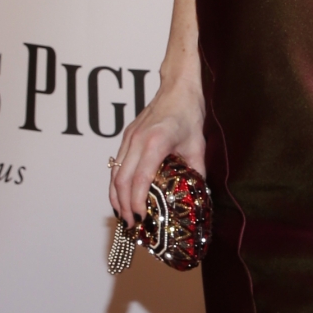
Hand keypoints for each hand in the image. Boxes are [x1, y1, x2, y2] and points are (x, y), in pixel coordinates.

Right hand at [108, 76, 205, 225]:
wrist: (177, 88)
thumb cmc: (189, 113)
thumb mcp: (198, 145)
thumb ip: (196, 172)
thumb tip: (197, 196)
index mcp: (156, 142)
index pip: (140, 178)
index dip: (137, 201)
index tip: (141, 217)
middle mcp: (137, 140)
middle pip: (121, 179)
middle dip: (122, 205)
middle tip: (130, 223)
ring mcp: (128, 138)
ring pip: (114, 173)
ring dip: (115, 196)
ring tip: (123, 215)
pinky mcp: (126, 137)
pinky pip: (116, 165)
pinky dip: (116, 183)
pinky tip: (122, 196)